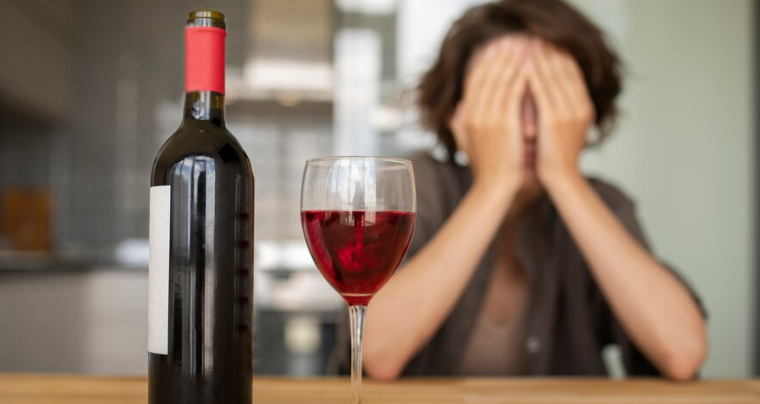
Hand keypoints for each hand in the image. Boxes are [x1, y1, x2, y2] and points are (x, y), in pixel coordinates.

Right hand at [450, 37, 529, 198]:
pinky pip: (513, 93)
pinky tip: (529, 67)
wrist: (495, 186)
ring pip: (500, 81)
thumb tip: (454, 109)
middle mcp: (474, 114)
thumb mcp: (466, 143)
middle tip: (508, 42)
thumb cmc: (485, 167)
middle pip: (486, 76)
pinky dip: (521, 77)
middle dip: (497, 57)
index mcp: (465, 117)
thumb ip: (458, 124)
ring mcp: (489, 118)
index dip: (482, 64)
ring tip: (521, 48)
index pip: (473, 82)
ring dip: (511, 62)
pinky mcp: (506, 123)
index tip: (492, 51)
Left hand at [526, 40, 594, 184]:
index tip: (546, 45)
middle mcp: (581, 106)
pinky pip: (543, 91)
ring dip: (539, 59)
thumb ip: (563, 109)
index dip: (559, 56)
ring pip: (554, 77)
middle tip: (534, 39)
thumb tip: (553, 93)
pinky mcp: (554, 120)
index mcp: (585, 107)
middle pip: (564, 70)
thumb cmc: (557, 158)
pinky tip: (522, 66)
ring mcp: (569, 112)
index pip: (573, 72)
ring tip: (526, 46)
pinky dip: (533, 76)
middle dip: (548, 53)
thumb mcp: (565, 129)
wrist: (561, 179)